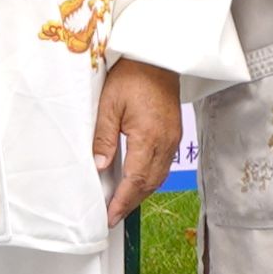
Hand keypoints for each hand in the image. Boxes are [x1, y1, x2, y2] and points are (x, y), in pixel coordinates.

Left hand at [95, 58, 183, 222]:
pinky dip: (149, 179)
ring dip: (140, 193)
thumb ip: (104, 138)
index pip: (135, 179)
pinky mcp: (174, 133)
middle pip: (149, 183)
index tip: (110, 217)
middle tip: (112, 217)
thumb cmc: (132, 74)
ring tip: (122, 204)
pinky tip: (136, 181)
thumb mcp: (109, 104)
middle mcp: (165, 141)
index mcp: (149, 136)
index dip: (123, 201)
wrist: (158, 56)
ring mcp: (173, 138)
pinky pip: (163, 165)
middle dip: (131, 203)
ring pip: (158, 177)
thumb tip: (98, 167)